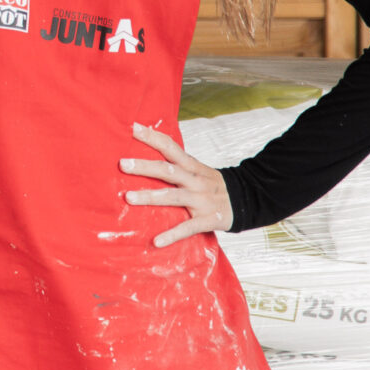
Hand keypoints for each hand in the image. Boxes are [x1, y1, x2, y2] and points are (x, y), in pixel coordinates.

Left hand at [121, 122, 232, 248]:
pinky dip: (172, 235)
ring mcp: (201, 200)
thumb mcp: (197, 169)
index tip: (132, 127)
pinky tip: (156, 242)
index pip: (170, 147)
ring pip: (173, 197)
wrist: (246, 201)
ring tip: (128, 198)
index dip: (152, 136)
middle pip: (168, 170)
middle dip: (145, 167)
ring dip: (150, 197)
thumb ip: (175, 163)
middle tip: (122, 164)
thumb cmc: (210, 184)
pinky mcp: (207, 220)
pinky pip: (187, 228)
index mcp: (191, 166)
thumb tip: (144, 153)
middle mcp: (195, 180)